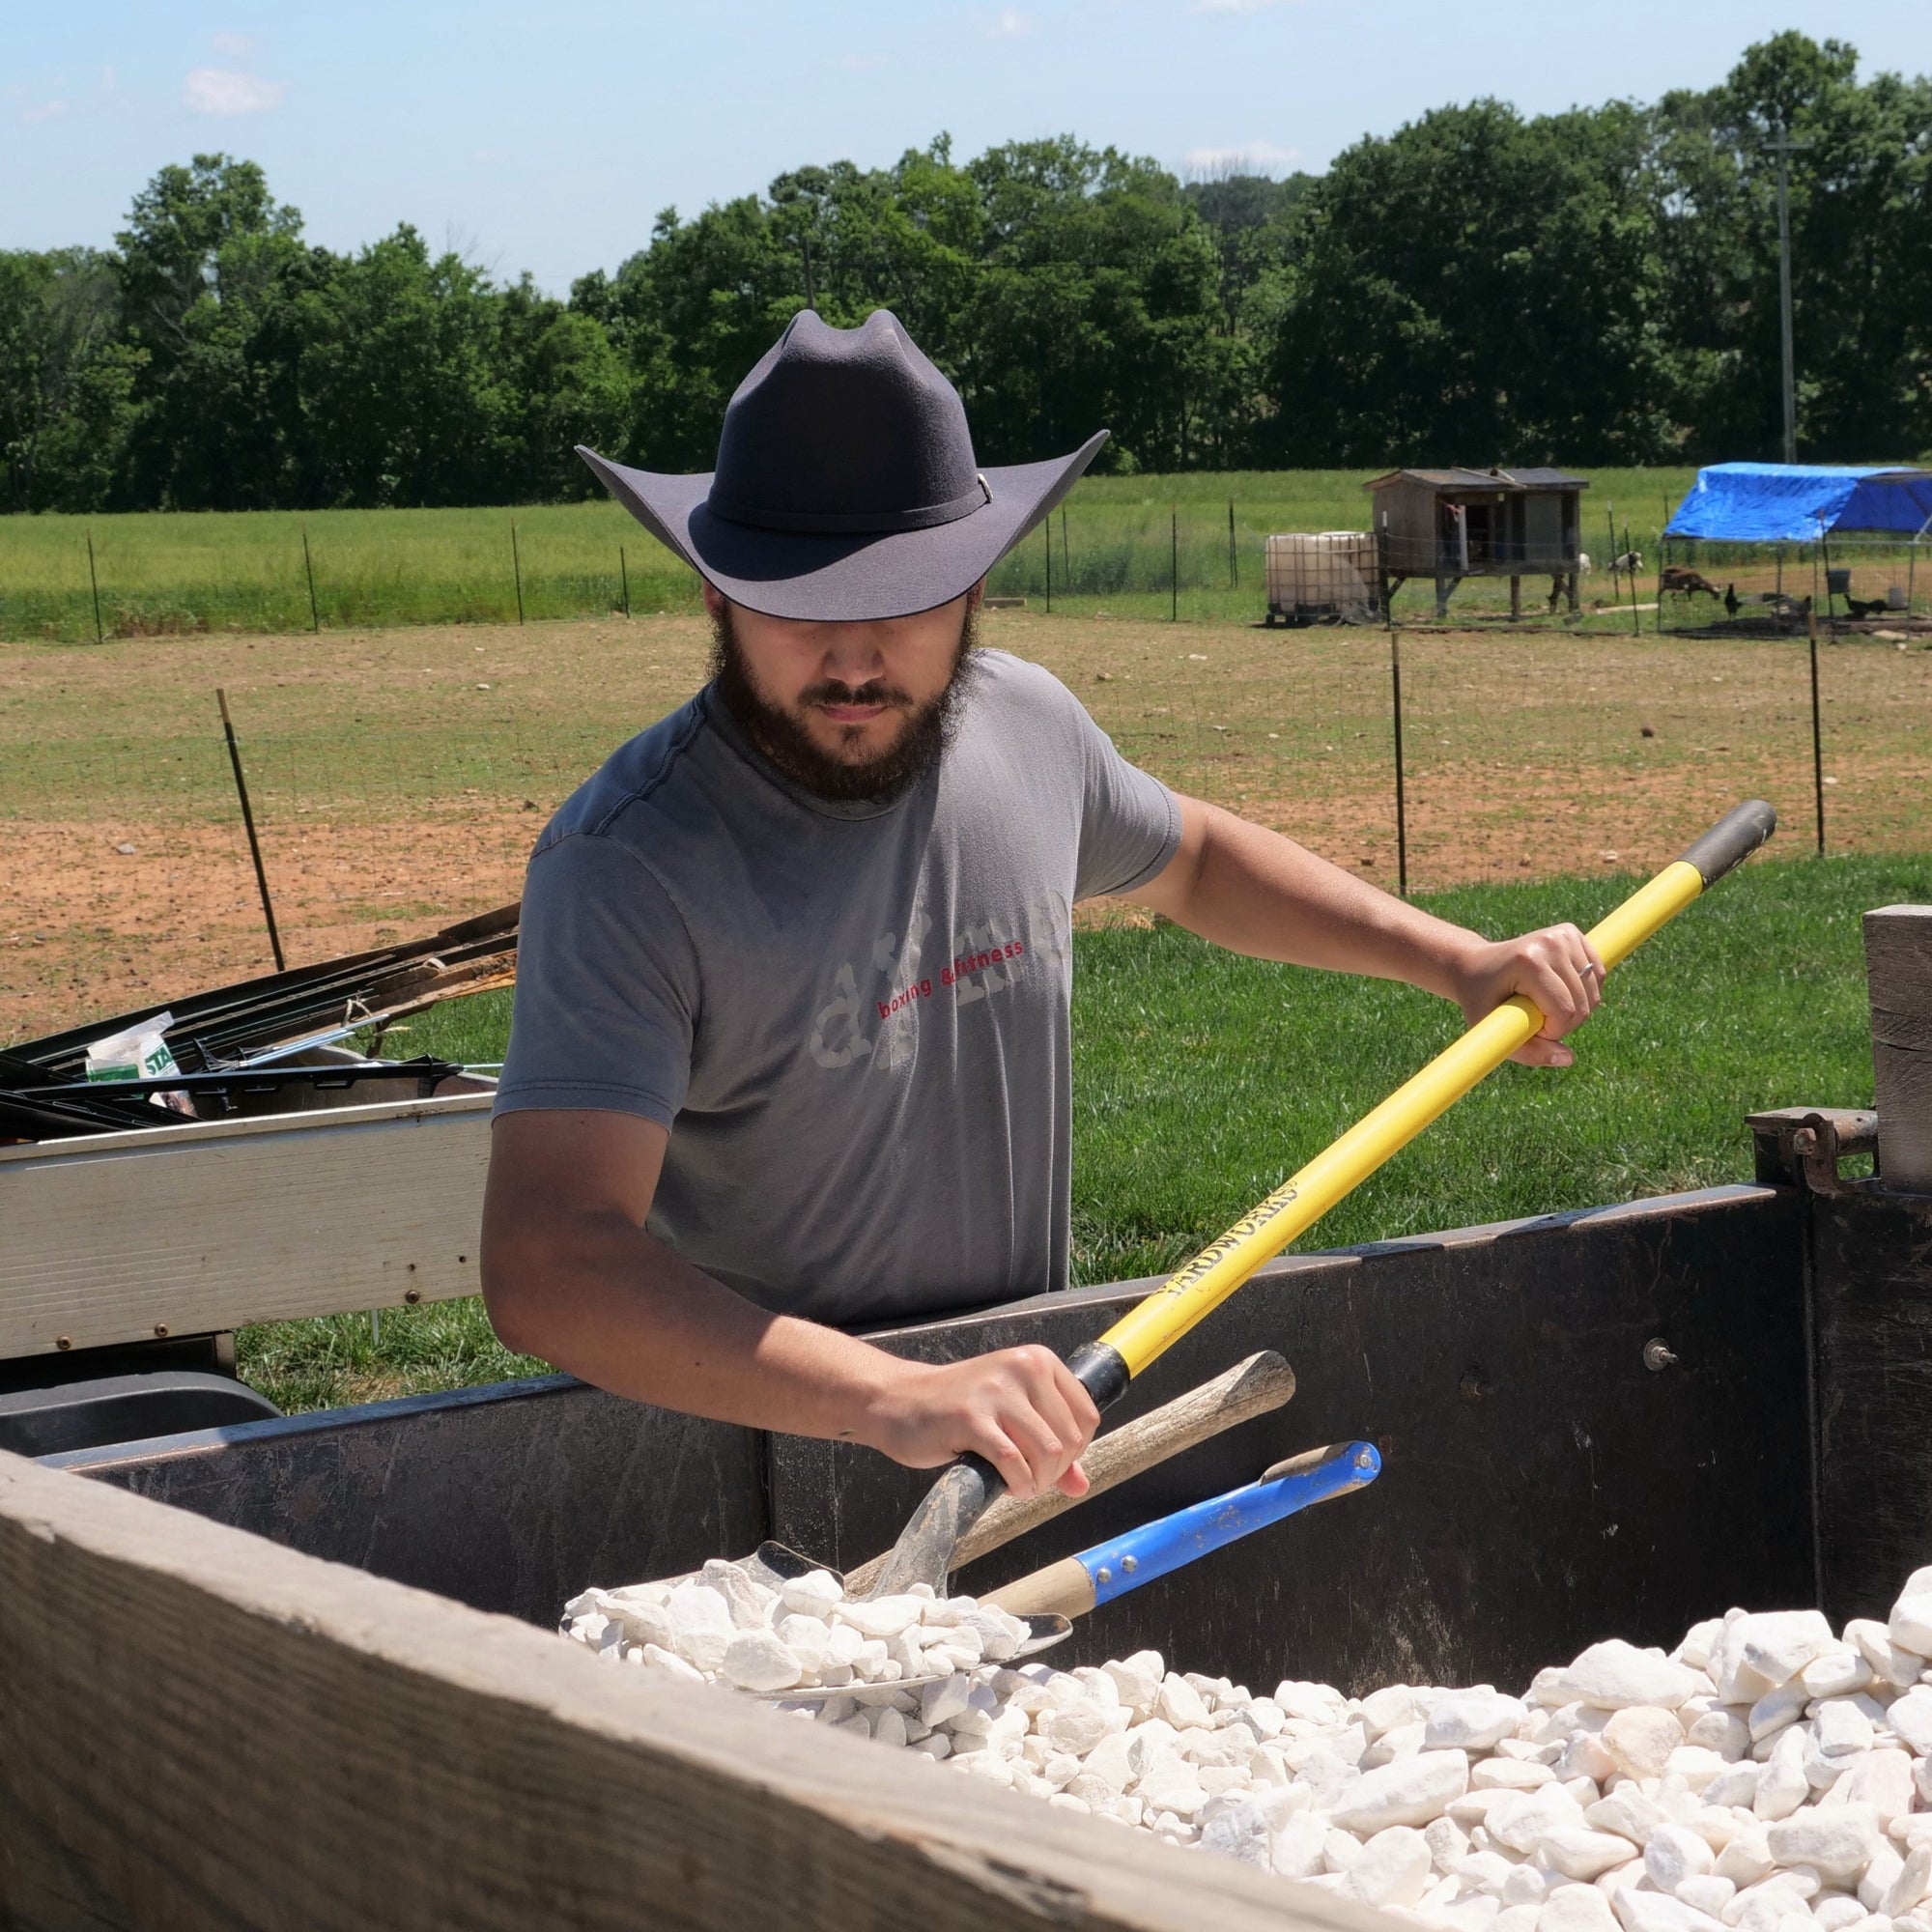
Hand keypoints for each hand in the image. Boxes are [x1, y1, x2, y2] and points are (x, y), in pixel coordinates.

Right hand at [858, 1345, 1099, 1499]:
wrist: (897, 1401)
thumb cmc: (956, 1409)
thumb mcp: (1010, 1416)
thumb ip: (1048, 1445)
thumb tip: (1081, 1486)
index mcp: (1038, 1361)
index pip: (1087, 1416)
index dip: (1076, 1452)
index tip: (1050, 1463)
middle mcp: (1022, 1368)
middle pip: (1070, 1439)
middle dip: (1055, 1472)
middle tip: (1030, 1479)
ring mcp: (995, 1391)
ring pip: (1048, 1452)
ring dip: (1037, 1481)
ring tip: (1019, 1483)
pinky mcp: (970, 1417)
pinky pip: (1013, 1461)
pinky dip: (1018, 1484)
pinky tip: (1006, 1485)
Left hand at [1447, 923, 1605, 1066]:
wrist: (1473, 964)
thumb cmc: (1479, 1000)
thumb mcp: (1492, 1032)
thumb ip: (1529, 1053)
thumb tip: (1569, 1058)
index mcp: (1529, 962)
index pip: (1565, 1011)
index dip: (1552, 1031)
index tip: (1528, 1026)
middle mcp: (1550, 942)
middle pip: (1583, 1003)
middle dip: (1563, 1022)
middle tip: (1533, 1015)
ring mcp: (1563, 935)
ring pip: (1593, 992)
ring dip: (1574, 1009)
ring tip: (1543, 1002)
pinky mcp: (1571, 933)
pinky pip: (1597, 974)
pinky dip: (1584, 992)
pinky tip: (1559, 989)